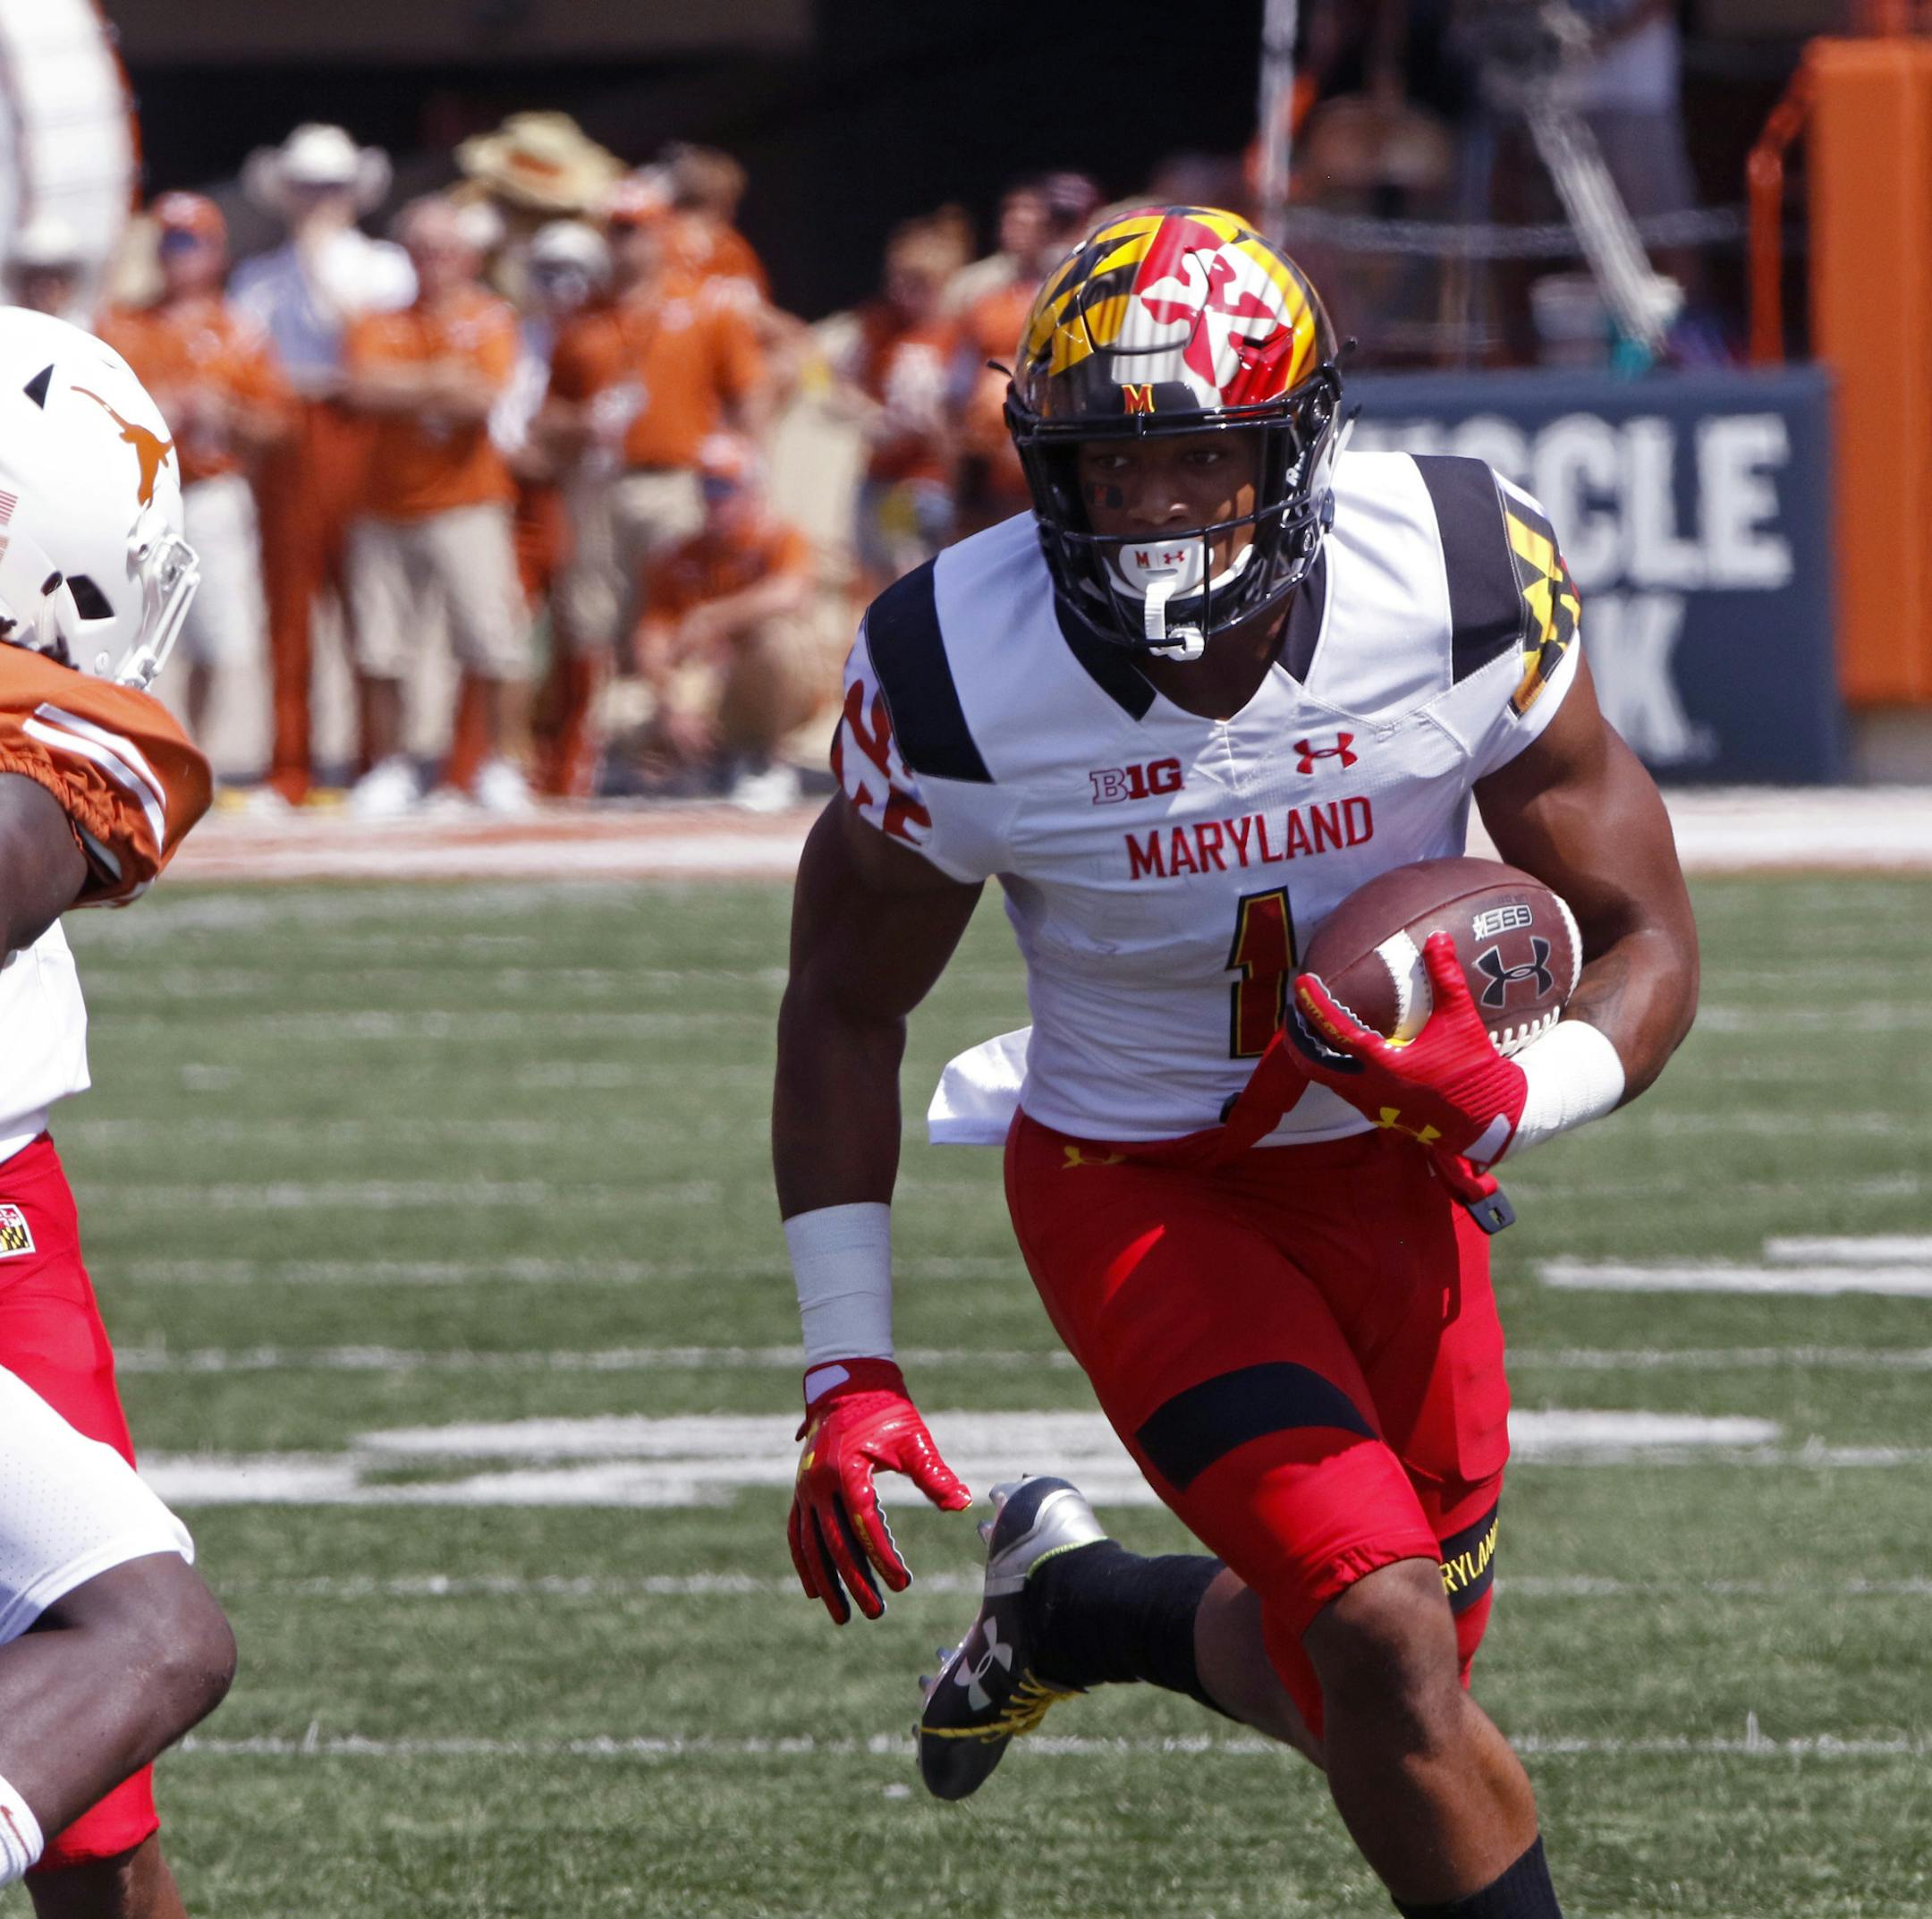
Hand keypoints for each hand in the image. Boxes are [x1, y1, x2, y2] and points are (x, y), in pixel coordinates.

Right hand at [788, 1358, 970, 1624]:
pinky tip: (814, 1590)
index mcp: (847, 1468)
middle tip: (875, 1612)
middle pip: (835, 1542)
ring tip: (842, 1616)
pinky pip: (797, 1533)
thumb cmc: (888, 1413)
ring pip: (811, 1544)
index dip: (883, 1556)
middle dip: (855, 1581)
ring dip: (826, 1582)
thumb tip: (962, 1501)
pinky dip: (805, 1562)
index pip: (865, 1523)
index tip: (902, 1583)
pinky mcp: (802, 1490)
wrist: (850, 1386)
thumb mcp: (914, 1440)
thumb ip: (933, 1474)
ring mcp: (806, 1488)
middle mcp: (820, 1482)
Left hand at [1290, 932, 1527, 1166]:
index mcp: (1383, 1065)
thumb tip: (1437, 937)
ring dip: (1314, 1055)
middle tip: (1295, 1011)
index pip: (1335, 1031)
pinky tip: (1340, 1054)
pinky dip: (1334, 1069)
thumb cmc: (1474, 1068)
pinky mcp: (1380, 1115)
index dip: (1314, 1005)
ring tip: (1310, 1028)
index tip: (1300, 983)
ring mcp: (1372, 1106)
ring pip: (1326, 1080)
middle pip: (1313, 1065)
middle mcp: (1369, 1089)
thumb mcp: (1461, 1018)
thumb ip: (1446, 976)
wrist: (1490, 1118)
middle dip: (1299, 1038)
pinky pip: (1344, 1090)